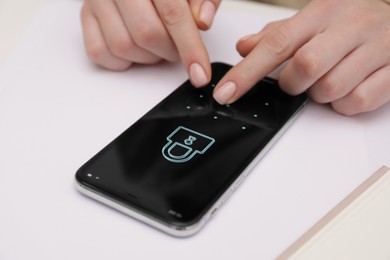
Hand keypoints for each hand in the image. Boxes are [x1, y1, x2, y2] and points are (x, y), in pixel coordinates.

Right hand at [80, 0, 220, 86]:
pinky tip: (136, 46)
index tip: (199, 73)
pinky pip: (100, 52)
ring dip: (148, 57)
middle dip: (169, 51)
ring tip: (157, 43)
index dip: (190, 47)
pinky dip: (122, 60)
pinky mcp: (86, 14)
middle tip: (177, 47)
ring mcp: (97, 0)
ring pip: (123, 47)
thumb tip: (202, 21)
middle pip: (146, 34)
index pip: (172, 14)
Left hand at [213, 0, 389, 114]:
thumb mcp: (311, 20)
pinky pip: (357, 102)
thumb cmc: (349, 21)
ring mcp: (377, 47)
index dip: (246, 72)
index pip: (276, 43)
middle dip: (292, 83)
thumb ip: (276, 35)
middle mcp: (351, 25)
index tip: (226, 93)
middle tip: (297, 79)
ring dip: (319, 94)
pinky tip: (347, 88)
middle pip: (305, 67)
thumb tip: (244, 47)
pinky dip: (343, 104)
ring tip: (326, 80)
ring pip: (331, 89)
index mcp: (324, 10)